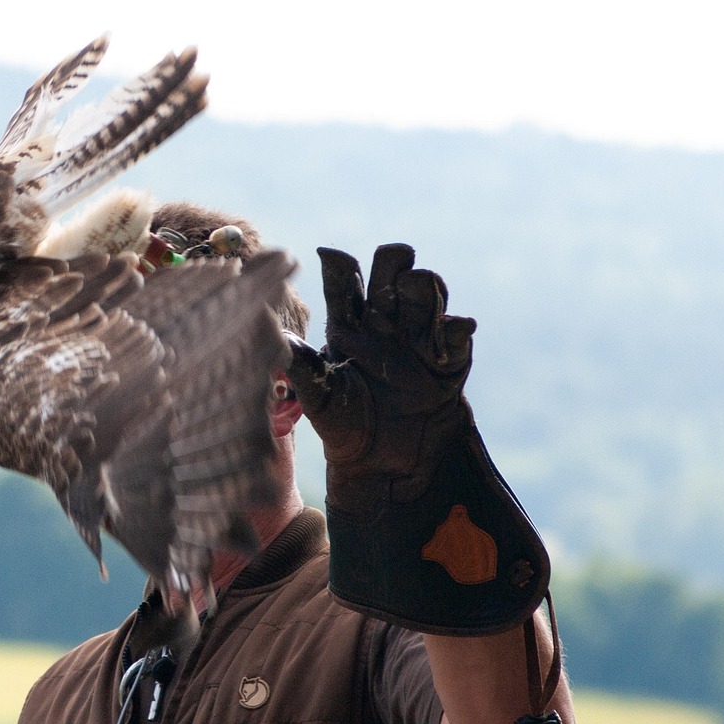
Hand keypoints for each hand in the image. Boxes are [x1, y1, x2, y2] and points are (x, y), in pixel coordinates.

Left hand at [288, 244, 477, 511]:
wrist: (385, 468)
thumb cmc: (343, 428)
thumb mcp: (317, 395)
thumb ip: (300, 362)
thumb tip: (267, 329)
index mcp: (348, 325)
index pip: (344, 282)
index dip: (339, 264)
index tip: (330, 256)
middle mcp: (384, 323)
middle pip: (391, 275)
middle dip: (393, 261)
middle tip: (393, 262)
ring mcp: (418, 339)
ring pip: (426, 294)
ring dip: (425, 285)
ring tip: (417, 288)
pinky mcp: (448, 362)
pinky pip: (456, 336)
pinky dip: (456, 327)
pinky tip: (454, 327)